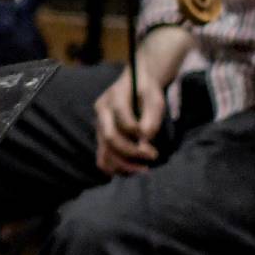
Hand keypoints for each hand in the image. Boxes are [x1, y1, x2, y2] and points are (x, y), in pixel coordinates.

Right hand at [93, 27, 189, 174]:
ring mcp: (99, 126)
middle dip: (132, 151)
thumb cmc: (147, 91)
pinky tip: (133, 169)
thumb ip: (152, 116)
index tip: (152, 142)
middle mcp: (102, 112)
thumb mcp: (154, 98)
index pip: (122, 119)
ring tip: (144, 169)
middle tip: (153, 155)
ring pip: (104, 152)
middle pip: (110, 138)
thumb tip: (146, 138)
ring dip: (124, 165)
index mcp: (114, 97)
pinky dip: (116, 168)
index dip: (136, 132)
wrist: (136, 85)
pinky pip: (103, 159)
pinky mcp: (101, 138)